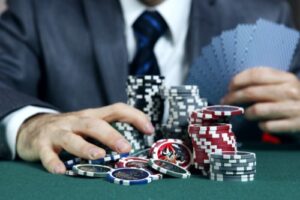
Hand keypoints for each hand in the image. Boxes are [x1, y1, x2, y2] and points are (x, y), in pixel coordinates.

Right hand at [16, 103, 153, 173]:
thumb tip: (131, 144)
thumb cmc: (68, 128)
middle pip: (94, 124)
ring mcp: (58, 132)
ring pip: (72, 137)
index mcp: (90, 116)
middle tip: (125, 148)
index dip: (134, 116)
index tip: (150, 129)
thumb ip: (106, 131)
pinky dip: (54, 162)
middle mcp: (76, 121)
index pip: (116, 109)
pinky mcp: (41, 144)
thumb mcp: (87, 124)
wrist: (32, 127)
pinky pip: (47, 154)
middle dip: (111, 135)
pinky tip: (61, 171)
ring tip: (98, 156)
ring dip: (86, 147)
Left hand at [222, 67, 299, 133]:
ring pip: (256, 110)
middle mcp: (290, 91)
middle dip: (233, 97)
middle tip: (224, 102)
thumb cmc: (294, 99)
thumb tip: (234, 87)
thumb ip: (263, 82)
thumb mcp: (283, 85)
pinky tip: (263, 124)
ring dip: (247, 113)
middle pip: (251, 92)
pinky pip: (266, 126)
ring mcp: (293, 108)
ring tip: (247, 115)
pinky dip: (261, 126)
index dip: (238, 80)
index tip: (228, 87)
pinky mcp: (295, 125)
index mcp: (285, 78)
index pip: (256, 74)